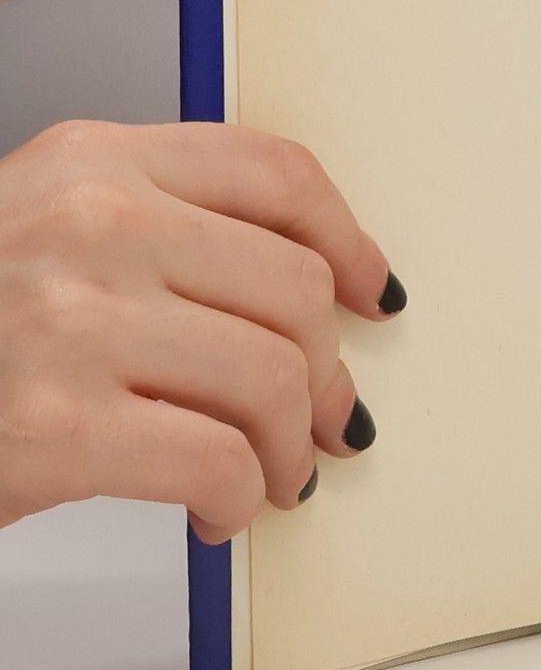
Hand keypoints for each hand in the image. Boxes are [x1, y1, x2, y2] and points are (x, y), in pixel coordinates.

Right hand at [0, 120, 401, 542]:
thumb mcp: (39, 232)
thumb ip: (157, 231)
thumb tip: (307, 291)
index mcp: (91, 161)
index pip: (276, 172)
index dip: (348, 240)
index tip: (372, 290)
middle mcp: (87, 223)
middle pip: (294, 286)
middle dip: (328, 370)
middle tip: (326, 420)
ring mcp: (68, 321)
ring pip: (274, 375)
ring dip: (290, 445)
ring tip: (273, 474)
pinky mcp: (52, 426)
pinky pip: (218, 460)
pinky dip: (240, 496)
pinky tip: (218, 509)